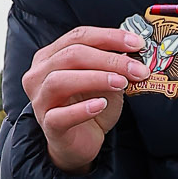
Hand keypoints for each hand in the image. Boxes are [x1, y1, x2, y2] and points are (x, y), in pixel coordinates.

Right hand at [22, 26, 149, 173]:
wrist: (80, 142)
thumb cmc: (90, 106)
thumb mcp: (105, 81)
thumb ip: (114, 67)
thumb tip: (135, 55)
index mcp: (51, 56)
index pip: (79, 36)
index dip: (109, 37)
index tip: (137, 44)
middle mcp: (40, 74)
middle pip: (71, 55)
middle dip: (109, 59)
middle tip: (137, 68)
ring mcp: (41, 99)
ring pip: (60, 80)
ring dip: (95, 78)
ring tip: (121, 83)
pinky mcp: (48, 125)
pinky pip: (60, 115)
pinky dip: (83, 109)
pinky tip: (101, 105)